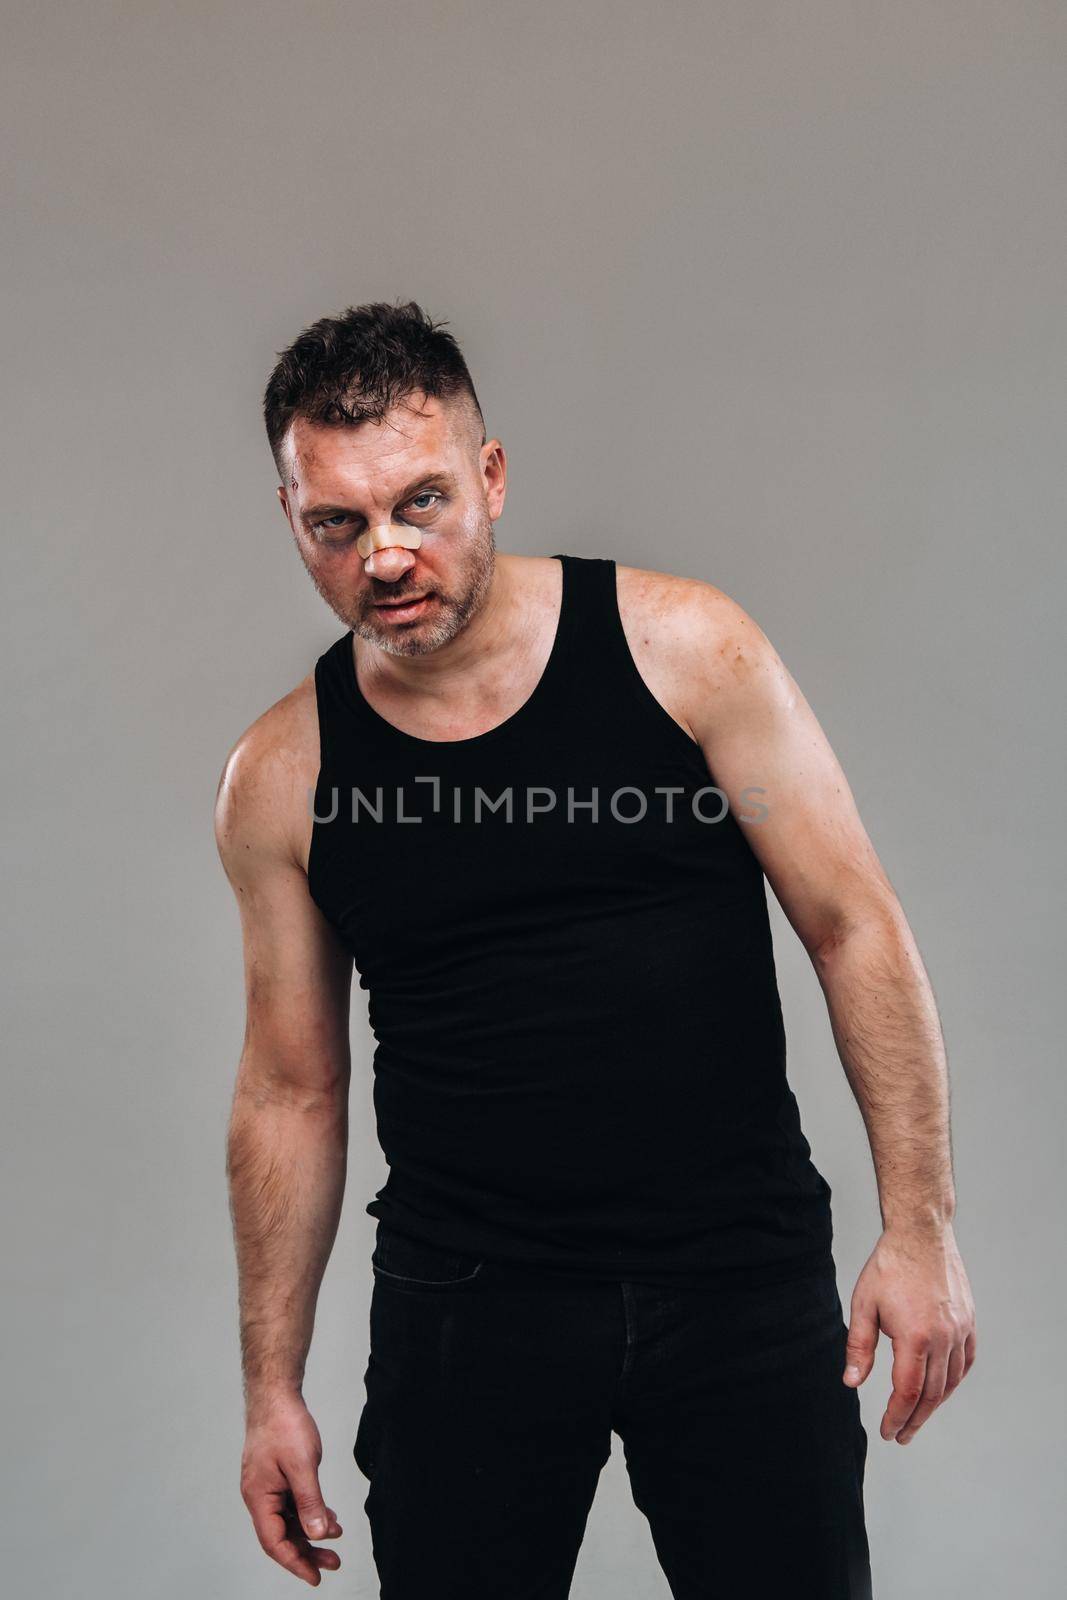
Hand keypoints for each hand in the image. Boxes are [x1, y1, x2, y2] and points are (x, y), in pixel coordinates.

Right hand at [240, 1390, 343, 1584]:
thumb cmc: (283, 1424)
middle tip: (333, 1562)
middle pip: (282, 1534)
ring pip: (288, 1519)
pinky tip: (328, 1515)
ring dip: (311, 1531)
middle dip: (307, 1550)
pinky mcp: (276, 1476)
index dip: (295, 1562)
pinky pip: (291, 1503)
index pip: (274, 1542)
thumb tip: (318, 1534)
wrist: (275, 1394)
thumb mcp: (303, 1465)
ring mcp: (267, 1486)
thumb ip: (310, 1503)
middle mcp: (259, 1496)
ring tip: (336, 1539)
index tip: (315, 1576)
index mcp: (258, 1497)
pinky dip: (309, 1512)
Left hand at [842, 1224, 975, 1445]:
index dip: (897, 1416)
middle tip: (902, 1435)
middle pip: (932, 1394)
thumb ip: (859, 1346)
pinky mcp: (969, 1321)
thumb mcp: (864, 1304)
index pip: (907, 1392)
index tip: (887, 1432)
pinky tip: (943, 1388)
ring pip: (951, 1381)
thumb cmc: (889, 1266)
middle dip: (914, 1418)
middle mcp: (943, 1337)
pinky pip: (965, 1361)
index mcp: (915, 1336)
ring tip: (917, 1416)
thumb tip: (851, 1383)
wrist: (921, 1233)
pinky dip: (954, 1380)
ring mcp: (960, 1330)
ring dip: (934, 1404)